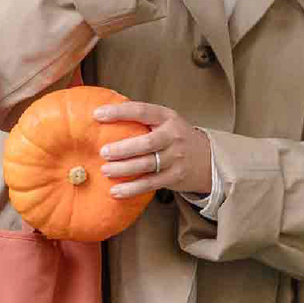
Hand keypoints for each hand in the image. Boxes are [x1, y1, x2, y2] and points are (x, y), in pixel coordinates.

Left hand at [94, 100, 212, 197]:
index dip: (119, 112)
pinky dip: (131, 189)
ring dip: (124, 169)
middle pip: (147, 143)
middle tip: (103, 152)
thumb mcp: (164, 121)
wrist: (207, 158)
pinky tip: (115, 191)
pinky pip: (150, 184)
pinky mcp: (174, 177)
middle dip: (123, 148)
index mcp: (167, 117)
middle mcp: (173, 136)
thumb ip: (141, 119)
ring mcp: (176, 158)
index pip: (142, 111)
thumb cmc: (174, 137)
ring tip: (105, 170)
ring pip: (147, 165)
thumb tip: (102, 113)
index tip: (97, 115)